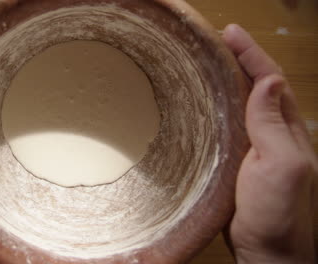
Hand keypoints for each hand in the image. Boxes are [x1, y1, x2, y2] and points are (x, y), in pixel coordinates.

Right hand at [222, 24, 316, 262]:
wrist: (268, 250)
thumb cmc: (278, 214)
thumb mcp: (282, 166)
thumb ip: (275, 125)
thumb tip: (268, 82)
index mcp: (286, 129)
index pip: (270, 80)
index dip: (251, 54)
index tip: (230, 33)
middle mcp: (274, 133)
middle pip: (259, 85)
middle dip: (242, 59)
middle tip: (219, 40)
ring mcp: (257, 147)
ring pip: (244, 103)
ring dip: (231, 79)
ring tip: (212, 62)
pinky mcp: (238, 161)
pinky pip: (231, 125)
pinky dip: (220, 106)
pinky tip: (207, 103)